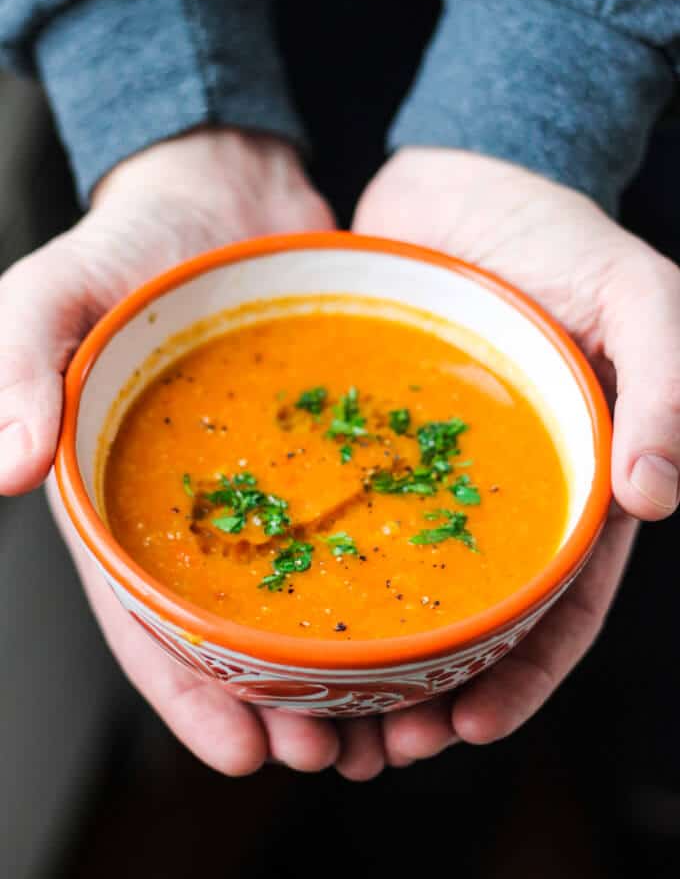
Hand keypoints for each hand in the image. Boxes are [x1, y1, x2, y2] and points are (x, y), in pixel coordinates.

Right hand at [0, 127, 372, 777]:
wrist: (222, 189)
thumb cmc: (131, 244)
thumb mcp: (54, 292)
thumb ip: (15, 366)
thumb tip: (1, 471)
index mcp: (124, 501)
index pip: (146, 619)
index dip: (187, 695)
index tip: (243, 754)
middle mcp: (201, 508)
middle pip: (235, 632)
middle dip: (277, 704)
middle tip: (334, 753)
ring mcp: (272, 483)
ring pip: (304, 597)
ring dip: (339, 668)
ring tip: (388, 720)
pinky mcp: (331, 451)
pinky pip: (359, 525)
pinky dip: (387, 580)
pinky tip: (428, 618)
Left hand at [352, 147, 679, 763]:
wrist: (466, 176)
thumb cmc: (562, 233)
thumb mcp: (639, 292)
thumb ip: (670, 381)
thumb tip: (662, 496)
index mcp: (574, 480)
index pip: (561, 605)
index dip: (526, 678)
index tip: (469, 728)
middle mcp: (501, 492)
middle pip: (476, 617)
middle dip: (438, 692)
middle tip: (380, 747)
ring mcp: (430, 472)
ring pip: (406, 585)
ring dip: (377, 657)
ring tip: (329, 715)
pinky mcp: (370, 441)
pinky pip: (348, 516)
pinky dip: (328, 571)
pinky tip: (290, 613)